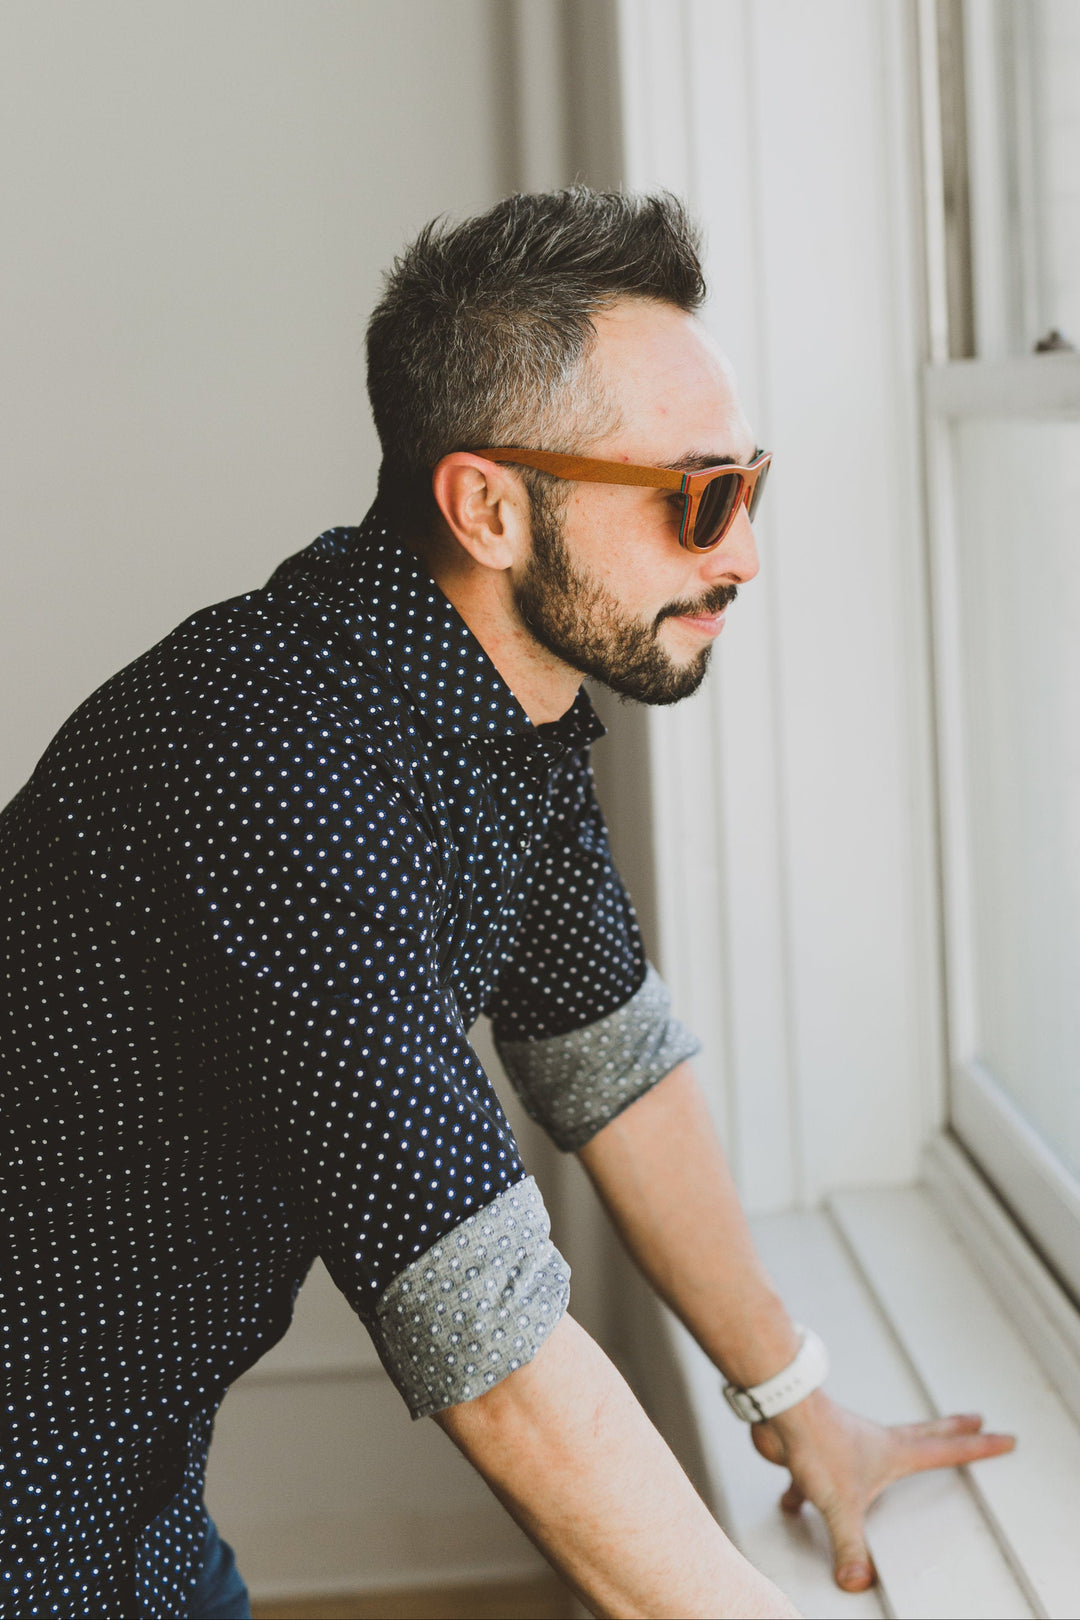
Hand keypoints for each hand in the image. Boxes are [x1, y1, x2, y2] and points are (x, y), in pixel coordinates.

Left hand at [750, 1390, 1014, 1591]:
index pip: (948, 1450)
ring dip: (884, 1460)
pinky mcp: (816, 1455)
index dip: (979, 1448)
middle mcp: (874, 1444)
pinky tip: (792, 1504)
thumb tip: (857, 1579)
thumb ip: (850, 1546)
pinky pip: (816, 1478)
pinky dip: (806, 1493)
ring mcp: (846, 1447)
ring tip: (888, 1466)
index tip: (1005, 1438)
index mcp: (894, 1452)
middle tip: (974, 1419)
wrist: (779, 1409)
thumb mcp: (841, 1504)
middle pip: (924, 1436)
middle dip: (952, 1429)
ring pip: (873, 1455)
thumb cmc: (816, 1441)